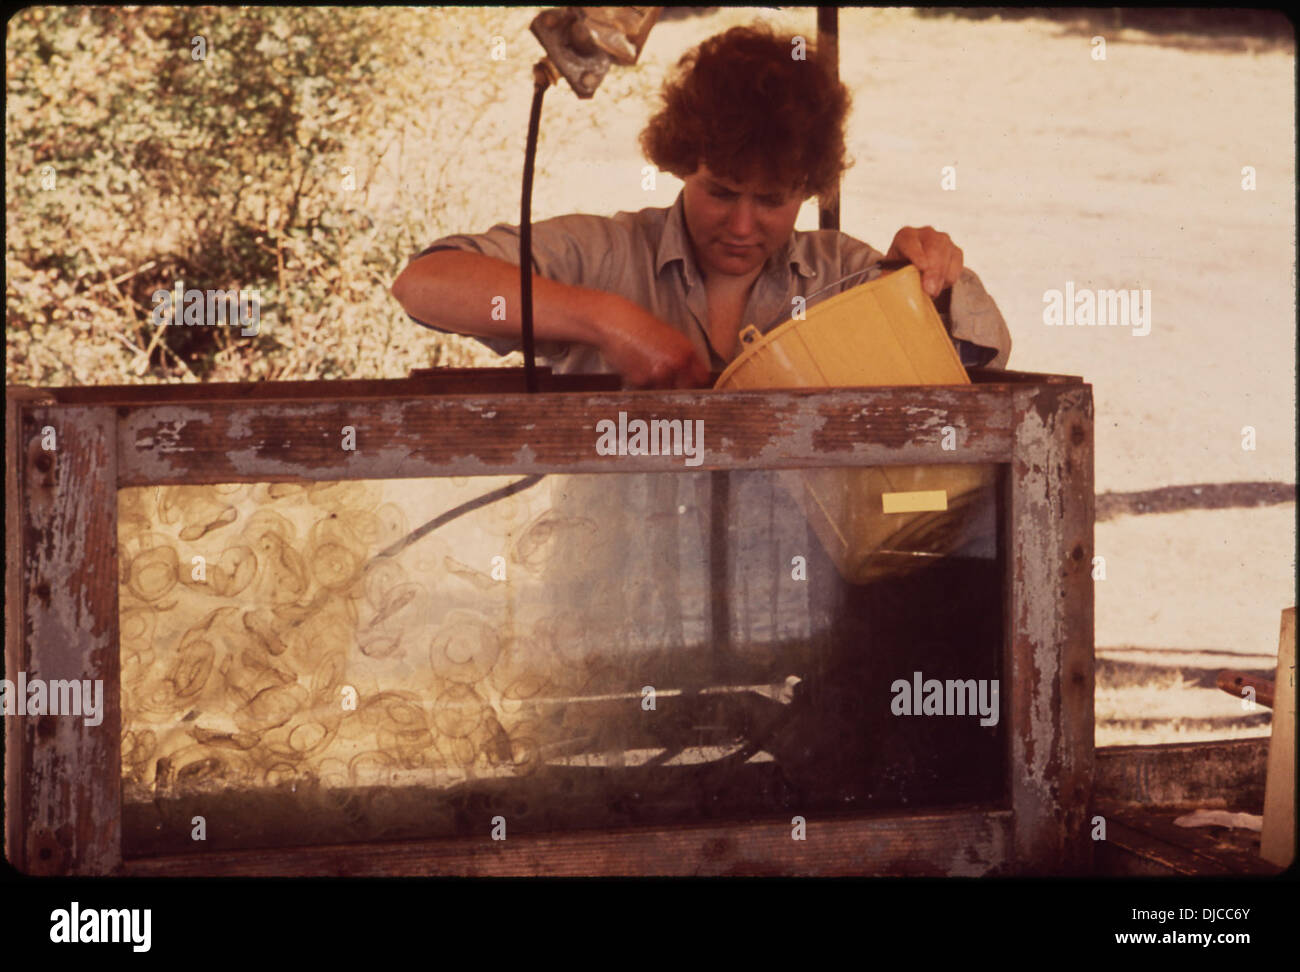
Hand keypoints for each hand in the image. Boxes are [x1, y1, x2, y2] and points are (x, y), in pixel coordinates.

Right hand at [592, 295, 710, 389]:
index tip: (687, 383)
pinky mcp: (640, 381)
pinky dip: (639, 383)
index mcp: (686, 351)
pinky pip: (644, 390)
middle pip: (684, 390)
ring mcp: (658, 374)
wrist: (613, 320)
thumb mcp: (669, 335)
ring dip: (656, 386)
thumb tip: (692, 375)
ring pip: (663, 392)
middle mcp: (676, 364)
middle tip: (662, 378)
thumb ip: (682, 355)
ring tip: (643, 367)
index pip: (701, 379)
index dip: (693, 382)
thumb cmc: (639, 325)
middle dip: (675, 387)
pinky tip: (632, 366)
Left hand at [885, 226, 963, 297]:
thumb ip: (891, 282)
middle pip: (934, 247)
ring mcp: (943, 240)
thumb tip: (892, 294)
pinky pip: (957, 266)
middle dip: (933, 270)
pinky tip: (938, 286)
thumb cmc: (898, 276)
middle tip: (930, 290)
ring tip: (931, 293)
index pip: (910, 241)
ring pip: (948, 255)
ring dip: (941, 278)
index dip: (916, 254)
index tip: (921, 267)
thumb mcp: (890, 277)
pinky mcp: (955, 251)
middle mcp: (925, 234)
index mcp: (905, 236)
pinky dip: (949, 279)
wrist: (912, 276)